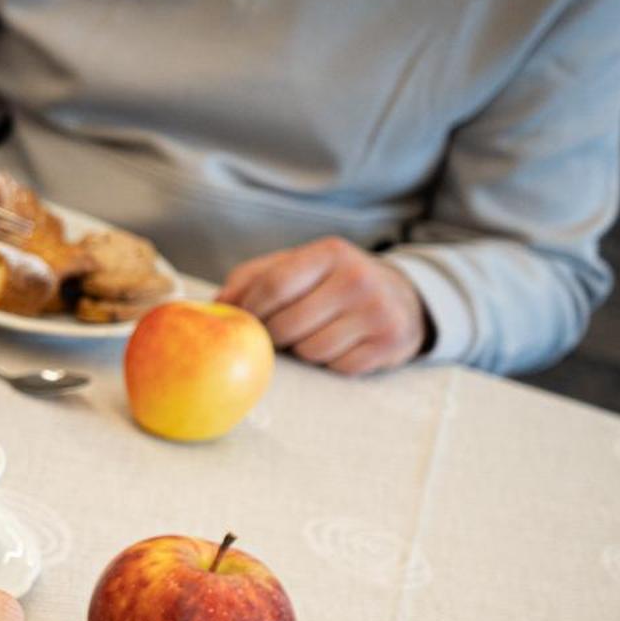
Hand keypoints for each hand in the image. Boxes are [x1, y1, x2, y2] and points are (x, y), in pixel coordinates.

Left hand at [218, 236, 428, 374]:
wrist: (402, 299)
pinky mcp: (390, 344)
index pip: (273, 286)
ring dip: (302, 350)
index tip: (244, 321)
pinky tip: (340, 345)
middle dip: (273, 336)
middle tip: (276, 334)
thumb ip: (253, 278)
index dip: (251, 310)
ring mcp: (378, 312)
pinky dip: (330, 363)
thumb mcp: (298, 266)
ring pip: (311, 351)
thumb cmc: (333, 282)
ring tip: (313, 335)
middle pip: (287, 324)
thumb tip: (217, 304)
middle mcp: (357, 278)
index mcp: (329, 253)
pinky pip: (338, 367)